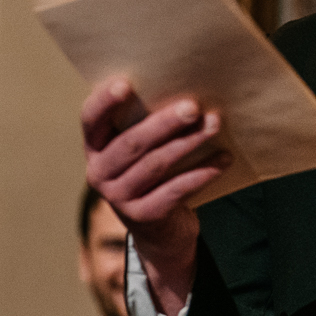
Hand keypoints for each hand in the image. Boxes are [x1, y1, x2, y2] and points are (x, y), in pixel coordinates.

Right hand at [81, 78, 230, 313]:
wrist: (160, 231)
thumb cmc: (153, 173)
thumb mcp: (142, 149)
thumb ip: (148, 123)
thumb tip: (186, 90)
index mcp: (95, 148)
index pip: (91, 120)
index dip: (104, 102)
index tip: (126, 84)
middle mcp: (99, 173)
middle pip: (131, 143)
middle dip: (164, 123)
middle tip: (193, 106)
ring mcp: (119, 198)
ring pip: (156, 164)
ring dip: (188, 142)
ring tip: (214, 124)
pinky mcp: (144, 217)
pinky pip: (177, 190)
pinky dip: (203, 172)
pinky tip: (224, 158)